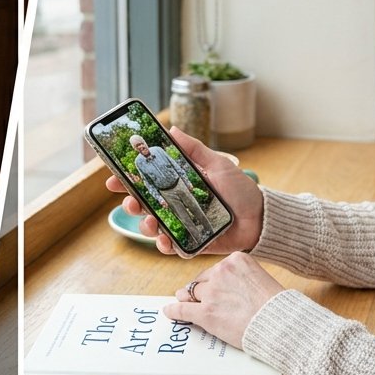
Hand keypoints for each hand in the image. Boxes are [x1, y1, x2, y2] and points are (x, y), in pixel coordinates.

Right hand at [107, 126, 263, 254]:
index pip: (147, 181)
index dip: (127, 180)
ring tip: (151, 222)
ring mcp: (181, 224)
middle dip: (130, 204)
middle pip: (143, 205)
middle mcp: (176, 204)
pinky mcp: (191, 242)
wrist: (261, 218)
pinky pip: (171, 246)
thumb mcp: (218, 164)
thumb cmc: (241, 190)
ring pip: (153, 227)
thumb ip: (194, 149)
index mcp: (178, 184)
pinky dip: (164, 245)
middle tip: (129, 202)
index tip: (113, 178)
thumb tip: (172, 129)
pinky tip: (165, 241)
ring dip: (145, 225)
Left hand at [164, 252, 284, 346]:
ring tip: (183, 302)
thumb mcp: (261, 278)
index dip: (213, 281)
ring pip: (192, 293)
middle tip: (198, 297)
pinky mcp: (206, 313)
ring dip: (188, 299)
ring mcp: (212, 292)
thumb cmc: (277, 306)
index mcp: (236, 259)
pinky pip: (183, 309)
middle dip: (200, 290)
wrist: (281, 325)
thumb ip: (241, 277)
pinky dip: (174, 311)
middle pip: (202, 281)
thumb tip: (223, 285)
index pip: (216, 269)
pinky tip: (169, 311)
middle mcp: (221, 272)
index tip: (213, 288)